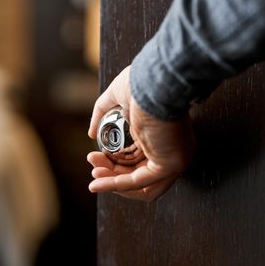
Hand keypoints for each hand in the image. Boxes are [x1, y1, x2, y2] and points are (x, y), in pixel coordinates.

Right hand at [87, 66, 194, 201]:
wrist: (153, 80)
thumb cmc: (142, 82)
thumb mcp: (116, 99)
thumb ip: (101, 115)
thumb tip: (90, 134)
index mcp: (165, 138)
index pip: (140, 162)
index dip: (115, 165)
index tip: (96, 158)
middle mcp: (174, 151)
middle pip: (139, 177)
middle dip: (112, 175)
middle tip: (94, 167)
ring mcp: (174, 160)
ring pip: (139, 185)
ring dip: (112, 183)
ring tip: (94, 174)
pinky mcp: (169, 165)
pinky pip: (138, 183)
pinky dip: (114, 185)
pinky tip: (96, 184)